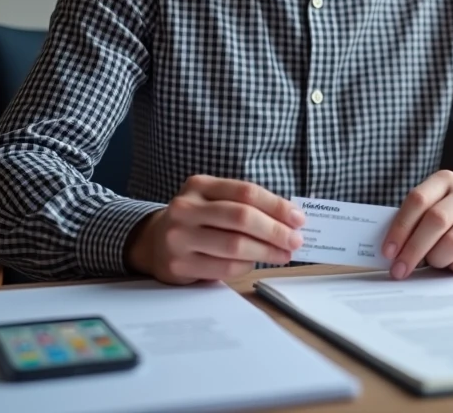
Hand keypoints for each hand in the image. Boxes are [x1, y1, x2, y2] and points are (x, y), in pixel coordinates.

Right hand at [124, 175, 305, 284]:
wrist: (154, 241)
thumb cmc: (197, 219)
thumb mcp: (214, 200)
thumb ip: (246, 204)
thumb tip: (291, 219)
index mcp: (199, 185)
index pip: (246, 192)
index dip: (276, 206)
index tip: (298, 218)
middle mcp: (186, 208)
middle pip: (241, 218)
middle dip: (275, 230)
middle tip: (295, 240)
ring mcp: (179, 237)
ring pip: (234, 245)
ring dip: (266, 251)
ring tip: (283, 254)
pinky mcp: (179, 265)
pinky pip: (223, 268)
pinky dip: (246, 266)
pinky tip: (255, 262)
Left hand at [382, 170, 452, 279]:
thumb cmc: (451, 220)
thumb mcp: (432, 211)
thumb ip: (413, 224)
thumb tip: (390, 252)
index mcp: (445, 180)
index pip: (418, 200)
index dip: (400, 228)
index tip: (388, 252)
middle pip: (436, 220)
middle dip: (413, 250)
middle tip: (400, 270)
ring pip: (452, 243)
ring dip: (436, 260)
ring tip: (434, 262)